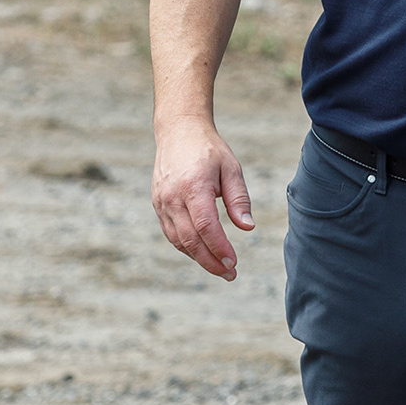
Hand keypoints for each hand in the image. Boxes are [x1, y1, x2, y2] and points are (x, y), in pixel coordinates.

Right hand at [152, 116, 254, 280]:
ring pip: (178, 240)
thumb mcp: (231, 168)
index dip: (219, 248)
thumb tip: (248, 228)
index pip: (205, 226)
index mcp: (193, 186)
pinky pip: (171, 232)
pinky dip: (187, 246)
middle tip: (230, 274)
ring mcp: (161, 202)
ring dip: (198, 258)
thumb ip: (239, 198)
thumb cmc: (209, 150)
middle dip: (210, 261)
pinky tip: (203, 252)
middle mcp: (172, 197)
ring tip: (220, 267)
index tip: (234, 263)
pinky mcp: (157, 204)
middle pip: (190, 239)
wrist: (178, 131)